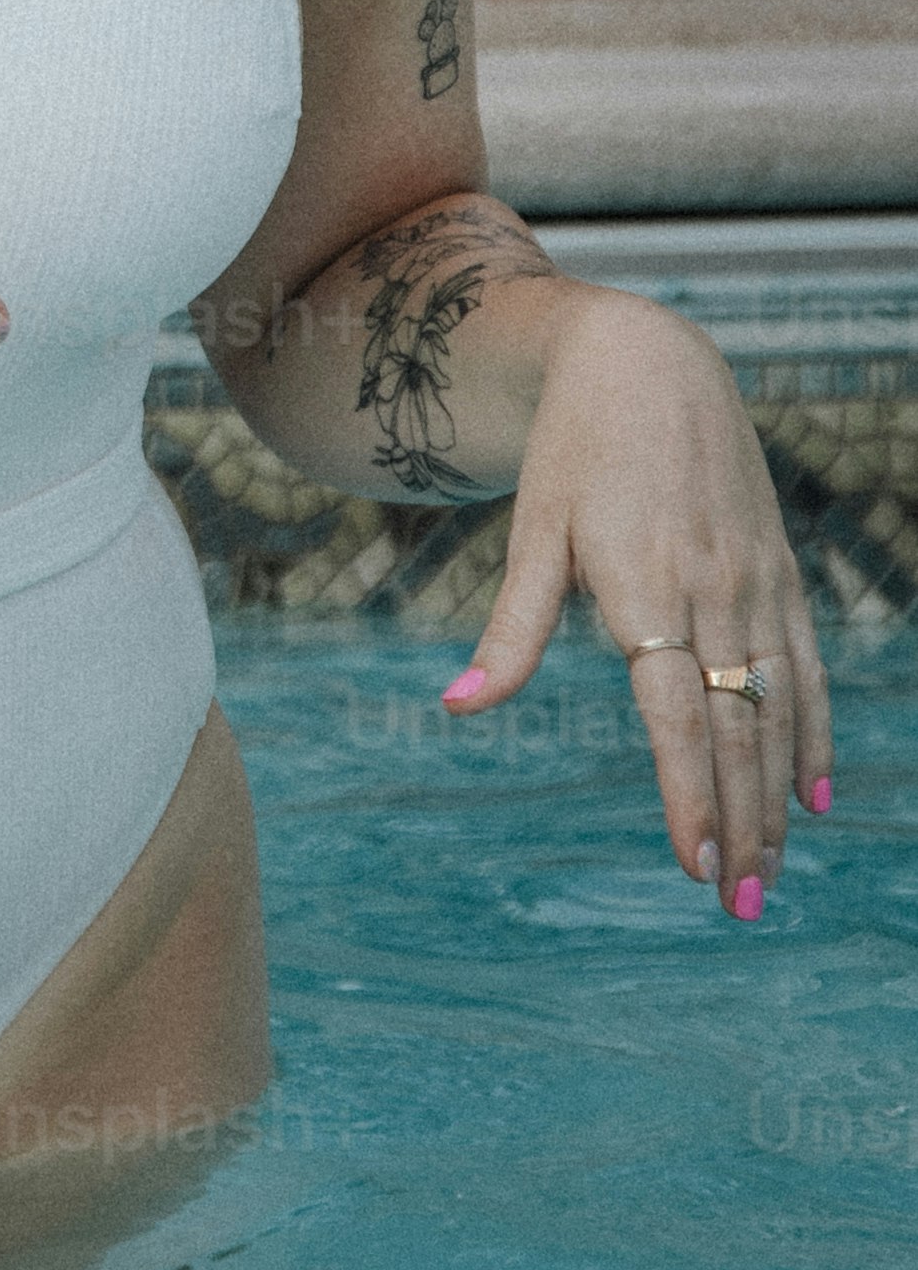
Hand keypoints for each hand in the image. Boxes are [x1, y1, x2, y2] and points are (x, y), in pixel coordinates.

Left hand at [439, 284, 831, 910]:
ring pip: (778, 708)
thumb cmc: (572, 450)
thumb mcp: (532, 532)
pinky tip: (813, 795)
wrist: (648, 361)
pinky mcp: (779, 572)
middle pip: (736, 728)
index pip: (677, 713)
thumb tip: (455, 710)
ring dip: (777, 797)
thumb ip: (509, 631)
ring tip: (773, 874)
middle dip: (741, 824)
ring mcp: (756, 581)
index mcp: (645, 584)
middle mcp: (713, 589)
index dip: (690, 793)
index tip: (694, 866)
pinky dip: (812, 733)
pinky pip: (805, 667)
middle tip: (741, 907)